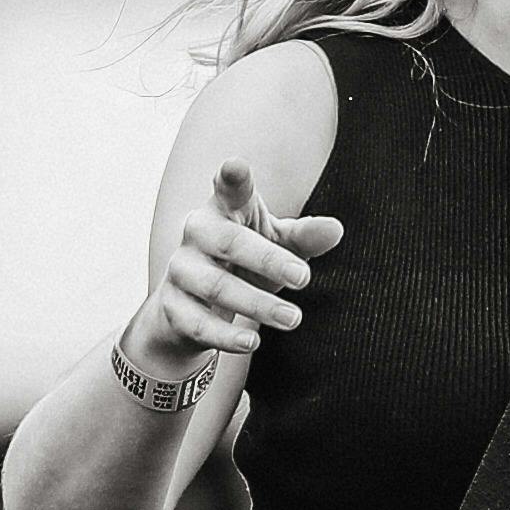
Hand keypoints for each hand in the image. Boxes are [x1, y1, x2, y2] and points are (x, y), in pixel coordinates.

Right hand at [132, 161, 345, 370]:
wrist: (188, 309)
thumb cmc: (243, 264)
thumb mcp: (277, 246)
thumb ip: (305, 237)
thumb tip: (336, 229)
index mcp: (224, 209)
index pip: (228, 189)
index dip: (232, 177)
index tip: (236, 166)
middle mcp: (197, 234)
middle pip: (230, 242)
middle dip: (269, 260)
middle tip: (305, 279)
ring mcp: (181, 270)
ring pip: (216, 286)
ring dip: (257, 304)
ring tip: (293, 319)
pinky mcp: (173, 308)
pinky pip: (199, 324)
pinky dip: (226, 336)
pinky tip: (251, 343)